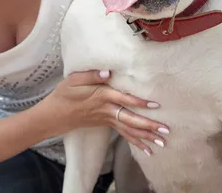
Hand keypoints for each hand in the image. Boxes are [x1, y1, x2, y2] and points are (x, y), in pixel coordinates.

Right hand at [44, 69, 168, 154]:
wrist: (55, 114)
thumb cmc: (65, 94)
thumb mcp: (74, 80)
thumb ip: (92, 75)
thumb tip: (108, 72)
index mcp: (101, 96)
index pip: (124, 100)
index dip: (139, 102)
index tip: (154, 105)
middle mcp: (107, 110)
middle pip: (131, 120)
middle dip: (149, 126)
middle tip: (166, 130)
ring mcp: (107, 119)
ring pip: (129, 130)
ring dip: (147, 136)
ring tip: (162, 143)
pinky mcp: (106, 124)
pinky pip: (124, 134)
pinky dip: (136, 142)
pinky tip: (147, 150)